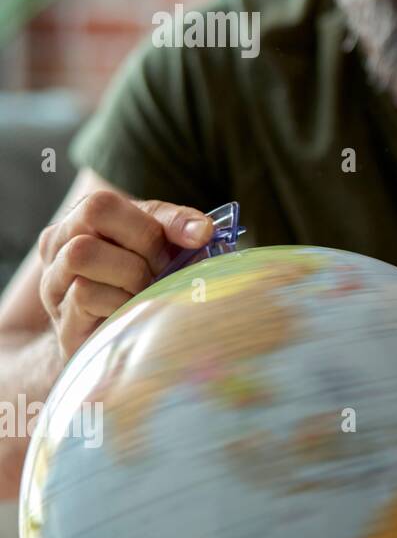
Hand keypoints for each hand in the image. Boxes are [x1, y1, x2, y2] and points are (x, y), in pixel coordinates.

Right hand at [37, 191, 212, 361]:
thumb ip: (177, 226)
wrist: (120, 333)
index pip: (100, 205)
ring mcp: (53, 287)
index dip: (144, 226)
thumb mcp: (159, 241)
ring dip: (131, 277)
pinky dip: (122, 303)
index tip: (180, 245)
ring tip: (149, 291)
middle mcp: (57, 250)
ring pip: (81, 257)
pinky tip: (136, 311)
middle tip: (162, 270)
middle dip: (140, 250)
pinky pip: (84, 297)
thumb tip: (203, 230)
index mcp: (79, 223)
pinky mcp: (63, 324)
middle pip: (88, 228)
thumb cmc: (141, 277)